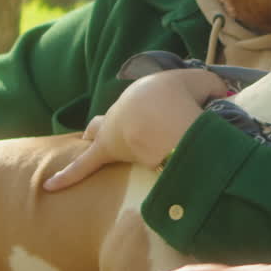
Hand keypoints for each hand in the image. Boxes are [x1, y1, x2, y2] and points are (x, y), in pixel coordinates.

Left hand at [44, 69, 226, 190]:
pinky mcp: (106, 152)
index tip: (163, 112)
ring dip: (94, 136)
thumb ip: (213, 87)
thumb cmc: (183, 97)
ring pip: (97, 132)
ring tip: (89, 141)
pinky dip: (66, 176)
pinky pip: (82, 166)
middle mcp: (125, 109)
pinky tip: (49, 186)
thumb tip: (222, 94)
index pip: (146, 100)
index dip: (155, 106)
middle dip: (114, 120)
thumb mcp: (205, 84)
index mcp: (147, 94)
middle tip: (116, 127)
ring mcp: (112, 130)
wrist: (162, 112)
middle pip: (116, 113)